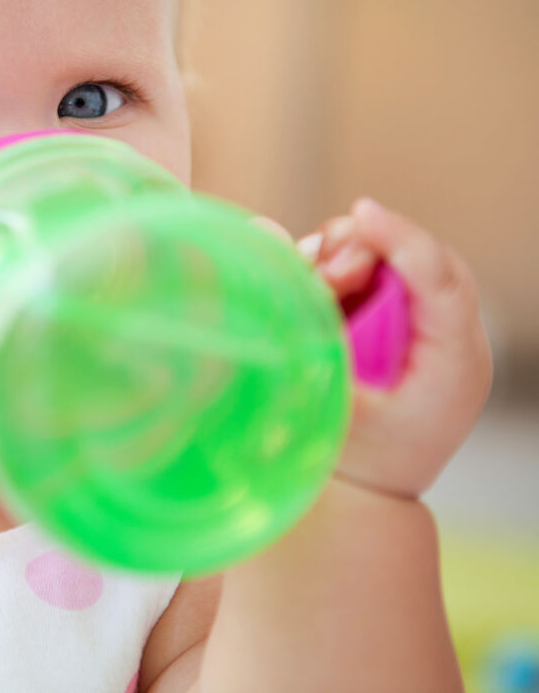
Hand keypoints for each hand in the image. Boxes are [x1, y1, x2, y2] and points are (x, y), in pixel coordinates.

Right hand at [296, 198, 492, 499]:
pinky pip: (383, 282)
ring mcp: (428, 338)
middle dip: (368, 249)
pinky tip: (320, 290)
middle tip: (328, 274)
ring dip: (351, 260)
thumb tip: (267, 240)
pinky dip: (347, 274)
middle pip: (421, 261)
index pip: (440, 281)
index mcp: (451, 367)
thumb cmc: (342, 462)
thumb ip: (298, 324)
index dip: (400, 238)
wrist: (360, 506)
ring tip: (317, 287)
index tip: (361, 212)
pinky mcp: (403, 335)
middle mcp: (451, 344)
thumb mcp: (322, 399)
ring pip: (399, 265)